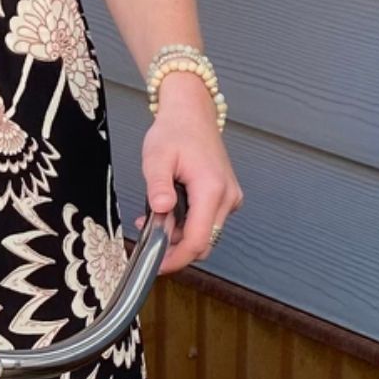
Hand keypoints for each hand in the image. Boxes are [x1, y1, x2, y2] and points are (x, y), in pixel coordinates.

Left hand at [142, 74, 242, 274]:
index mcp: (211, 189)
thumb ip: (158, 186)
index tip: (157, 265)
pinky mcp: (226, 196)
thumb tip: (161, 210)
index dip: (176, 259)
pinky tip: (169, 210)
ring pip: (205, 234)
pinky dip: (187, 223)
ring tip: (154, 217)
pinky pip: (207, 221)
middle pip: (203, 242)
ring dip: (179, 234)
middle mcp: (227, 197)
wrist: (192, 113)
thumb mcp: (156, 157)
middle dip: (175, 247)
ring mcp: (229, 198)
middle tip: (149, 235)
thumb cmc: (175, 131)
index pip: (197, 241)